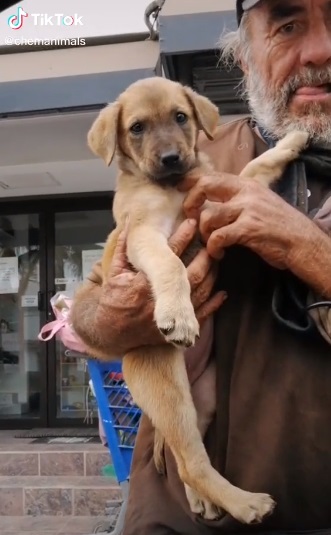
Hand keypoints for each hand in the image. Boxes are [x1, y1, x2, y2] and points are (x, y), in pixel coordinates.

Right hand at [98, 219, 225, 349]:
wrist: (113, 334)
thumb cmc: (113, 302)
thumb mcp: (113, 275)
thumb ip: (122, 251)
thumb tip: (127, 225)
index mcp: (144, 284)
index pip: (169, 256)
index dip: (183, 237)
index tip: (192, 223)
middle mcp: (160, 301)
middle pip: (191, 274)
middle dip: (204, 256)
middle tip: (211, 242)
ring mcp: (171, 317)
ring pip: (200, 292)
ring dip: (211, 275)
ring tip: (215, 261)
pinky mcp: (177, 329)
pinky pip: (202, 315)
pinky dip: (213, 303)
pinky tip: (221, 291)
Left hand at [181, 172, 312, 268]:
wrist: (302, 242)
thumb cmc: (279, 226)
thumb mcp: (259, 203)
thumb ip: (238, 199)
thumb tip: (212, 201)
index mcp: (246, 185)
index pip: (212, 175)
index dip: (191, 181)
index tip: (179, 188)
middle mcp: (245, 192)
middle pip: (205, 186)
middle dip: (190, 202)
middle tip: (189, 217)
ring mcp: (247, 209)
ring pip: (208, 215)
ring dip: (203, 232)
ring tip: (210, 243)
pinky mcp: (248, 229)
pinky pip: (218, 236)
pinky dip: (213, 247)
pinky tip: (218, 253)